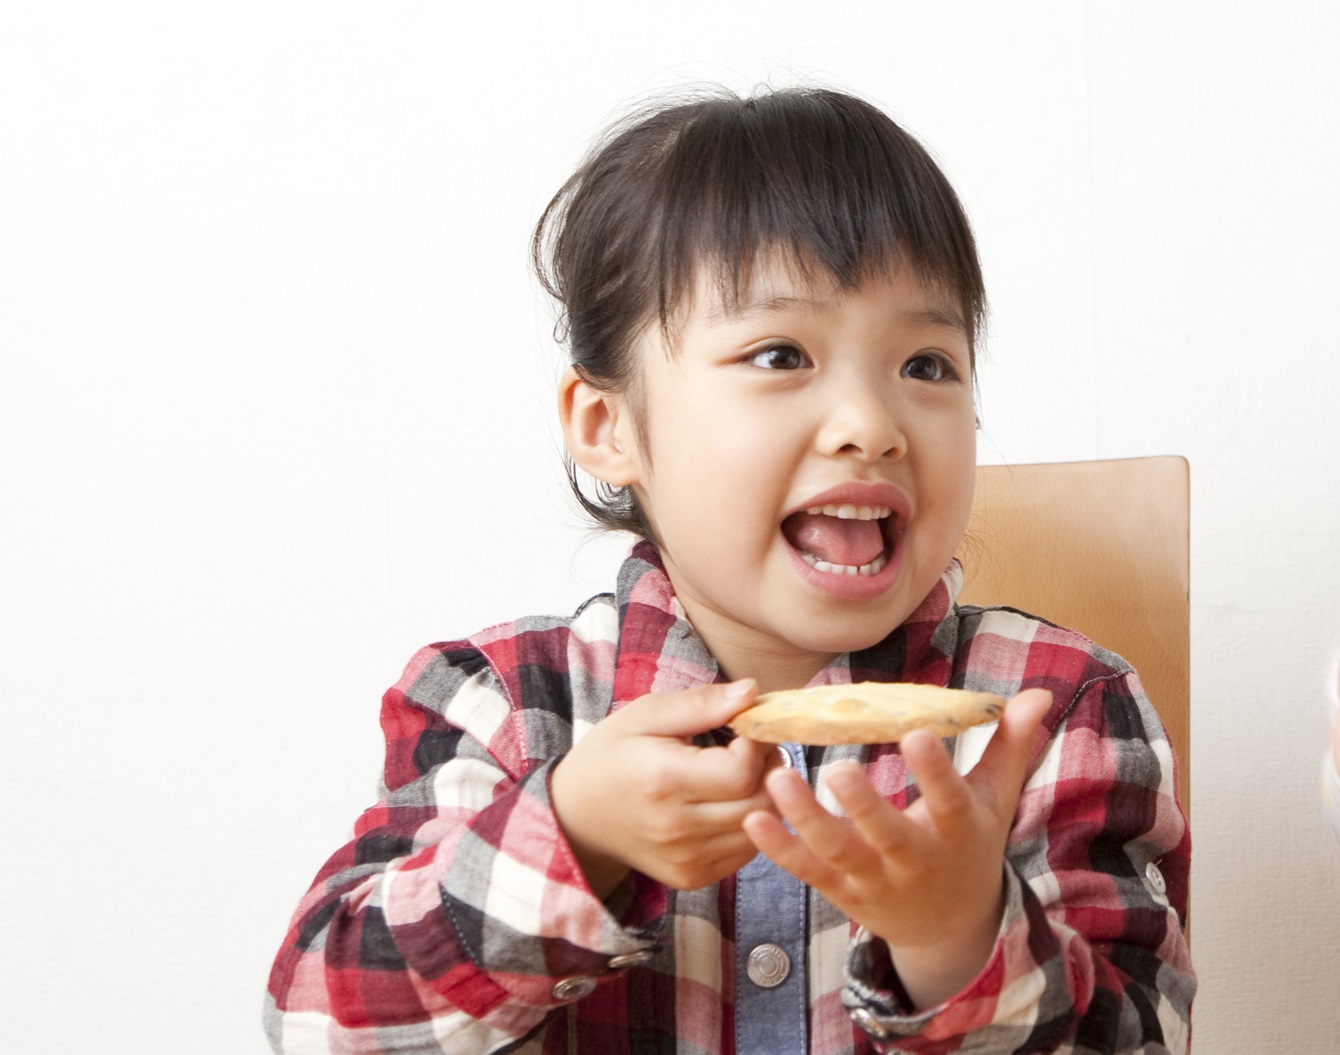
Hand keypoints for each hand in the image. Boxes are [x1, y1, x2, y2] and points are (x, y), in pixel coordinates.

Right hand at [551, 680, 779, 897]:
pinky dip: (750, 824)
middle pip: (761, 804)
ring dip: (764, 797)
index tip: (743, 730)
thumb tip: (752, 692)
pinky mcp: (693, 877)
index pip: (742, 771)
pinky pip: (747, 852)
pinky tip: (727, 802)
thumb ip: (700, 703)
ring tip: (739, 773)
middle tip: (752, 749)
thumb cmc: (611, 755)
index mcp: (663, 780)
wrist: (576, 816)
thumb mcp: (644, 714)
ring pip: (762, 830)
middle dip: (770, 770)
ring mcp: (686, 859)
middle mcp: (677, 828)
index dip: (756, 746)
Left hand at [743, 688, 1051, 1008]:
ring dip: (805, 818)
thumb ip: (1010, 744)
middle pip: (887, 835)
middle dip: (863, 806)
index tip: (917, 735)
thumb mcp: (996, 799)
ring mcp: (873, 880)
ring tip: (778, 778)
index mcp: (958, 833)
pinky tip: (753, 820)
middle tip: (838, 769)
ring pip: (836, 852)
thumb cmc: (970, 845)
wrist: (949, 926)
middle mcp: (915, 860)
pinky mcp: (840, 891)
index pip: (951, 802)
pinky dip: (779, 849)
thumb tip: (1038, 694)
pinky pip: (807, 871)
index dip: (937, 772)